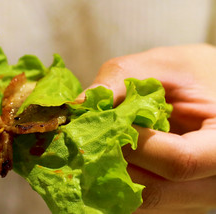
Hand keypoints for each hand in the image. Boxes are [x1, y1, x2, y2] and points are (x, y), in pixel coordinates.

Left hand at [83, 44, 215, 213]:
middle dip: (110, 163)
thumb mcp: (160, 66)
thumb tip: (78, 105)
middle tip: (85, 139)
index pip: (179, 161)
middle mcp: (213, 182)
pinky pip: (137, 204)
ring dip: (107, 177)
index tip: (106, 124)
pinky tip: (104, 159)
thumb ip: (120, 80)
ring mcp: (194, 198)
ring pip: (140, 203)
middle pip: (153, 191)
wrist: (207, 94)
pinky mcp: (174, 202)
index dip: (133, 145)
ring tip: (93, 147)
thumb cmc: (189, 74)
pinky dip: (113, 184)